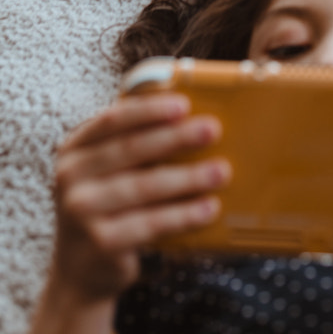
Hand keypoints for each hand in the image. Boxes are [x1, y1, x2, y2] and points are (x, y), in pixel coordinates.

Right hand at [49, 93, 229, 303]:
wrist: (80, 269)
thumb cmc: (106, 202)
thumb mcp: (105, 169)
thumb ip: (132, 142)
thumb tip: (191, 118)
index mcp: (75, 148)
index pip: (113, 120)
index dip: (149, 110)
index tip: (184, 104)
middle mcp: (70, 176)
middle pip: (131, 149)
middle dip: (176, 137)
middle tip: (212, 130)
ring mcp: (81, 212)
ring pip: (145, 187)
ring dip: (188, 177)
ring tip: (221, 171)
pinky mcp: (100, 243)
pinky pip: (151, 224)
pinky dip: (184, 215)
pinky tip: (209, 208)